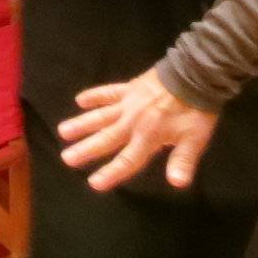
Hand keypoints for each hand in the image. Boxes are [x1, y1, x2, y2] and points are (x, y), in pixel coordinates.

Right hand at [59, 69, 219, 192]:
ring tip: (63, 131)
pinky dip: (94, 95)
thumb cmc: (195, 110)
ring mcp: (128, 103)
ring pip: (100, 116)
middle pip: (106, 139)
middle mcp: (132, 122)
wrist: (195, 74)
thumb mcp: (194, 138)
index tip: (94, 183)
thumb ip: (183, 161)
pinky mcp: (130, 88)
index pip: (127, 160)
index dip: (111, 173)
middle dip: (86, 150)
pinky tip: (80, 100)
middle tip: (66, 158)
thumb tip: (176, 183)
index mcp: (148, 137)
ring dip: (82, 124)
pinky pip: (108, 92)